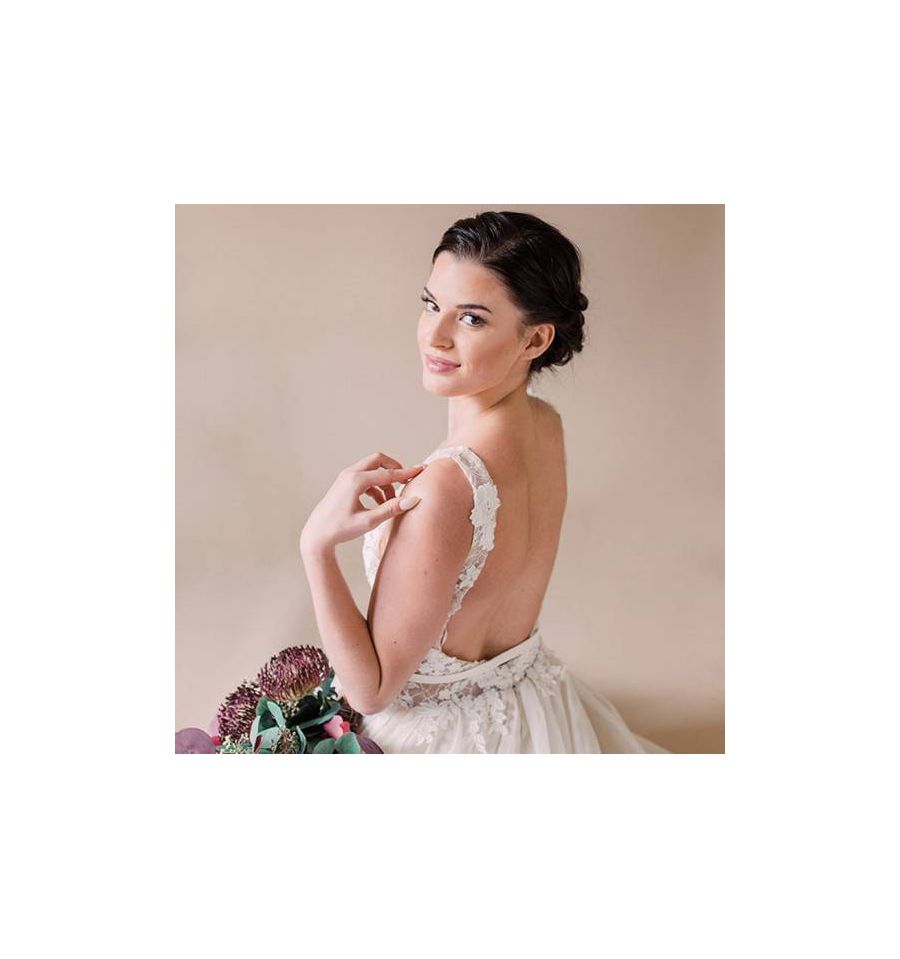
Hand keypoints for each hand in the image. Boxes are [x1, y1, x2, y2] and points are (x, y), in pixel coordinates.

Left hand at [300, 451, 426, 554]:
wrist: (317, 533)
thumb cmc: (340, 529)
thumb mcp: (369, 522)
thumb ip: (391, 509)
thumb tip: (412, 500)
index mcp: (356, 481)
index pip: (388, 473)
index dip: (407, 473)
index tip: (422, 470)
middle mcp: (350, 474)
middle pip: (379, 460)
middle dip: (394, 469)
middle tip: (406, 482)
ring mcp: (346, 477)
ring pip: (372, 468)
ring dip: (385, 481)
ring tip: (390, 501)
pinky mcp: (344, 482)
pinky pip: (366, 476)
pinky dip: (376, 485)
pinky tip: (380, 503)